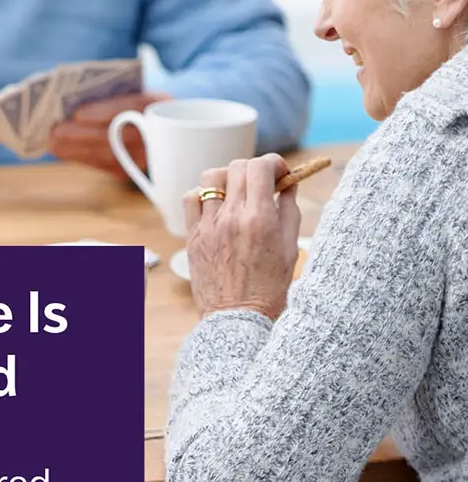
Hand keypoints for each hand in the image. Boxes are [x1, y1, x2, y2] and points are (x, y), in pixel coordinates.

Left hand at [48, 91, 171, 176]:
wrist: (155, 127)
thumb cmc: (130, 101)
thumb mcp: (127, 89)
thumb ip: (109, 92)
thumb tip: (73, 99)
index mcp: (161, 102)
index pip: (135, 105)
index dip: (106, 110)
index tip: (78, 113)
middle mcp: (160, 130)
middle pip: (121, 136)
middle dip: (84, 135)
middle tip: (56, 131)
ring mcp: (151, 154)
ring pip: (113, 156)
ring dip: (78, 150)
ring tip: (53, 142)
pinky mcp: (136, 170)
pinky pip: (108, 167)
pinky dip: (84, 158)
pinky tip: (65, 151)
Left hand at [183, 154, 301, 319]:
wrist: (238, 319)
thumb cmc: (270, 287)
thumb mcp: (290, 247)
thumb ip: (289, 209)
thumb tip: (288, 183)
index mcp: (259, 219)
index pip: (260, 167)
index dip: (273, 163)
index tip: (279, 173)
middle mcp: (231, 218)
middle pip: (237, 167)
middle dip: (254, 169)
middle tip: (262, 184)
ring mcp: (208, 226)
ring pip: (211, 177)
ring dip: (227, 177)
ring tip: (237, 192)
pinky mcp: (193, 236)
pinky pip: (191, 198)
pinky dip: (203, 194)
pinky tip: (216, 206)